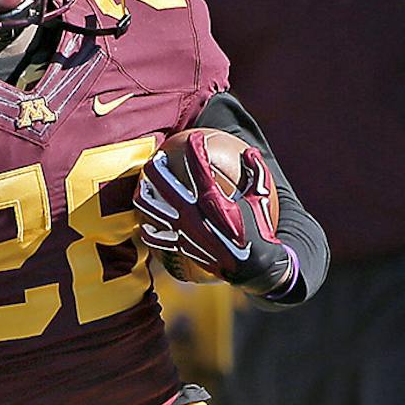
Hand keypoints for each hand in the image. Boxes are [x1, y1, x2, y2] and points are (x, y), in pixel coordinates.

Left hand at [132, 145, 288, 290]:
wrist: (252, 267)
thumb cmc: (259, 229)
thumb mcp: (260, 199)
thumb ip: (256, 173)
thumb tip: (251, 152)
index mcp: (213, 201)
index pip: (199, 167)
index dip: (195, 148)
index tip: (195, 137)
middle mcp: (193, 214)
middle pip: (163, 183)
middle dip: (157, 165)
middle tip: (158, 157)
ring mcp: (183, 230)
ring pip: (151, 207)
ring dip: (144, 193)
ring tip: (144, 184)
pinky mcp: (180, 245)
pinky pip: (156, 237)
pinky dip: (148, 229)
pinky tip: (145, 223)